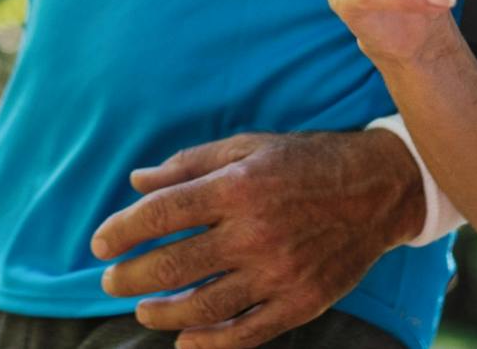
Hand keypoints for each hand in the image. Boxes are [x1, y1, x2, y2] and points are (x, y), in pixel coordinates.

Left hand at [90, 131, 423, 348]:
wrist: (377, 189)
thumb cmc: (304, 162)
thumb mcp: (247, 147)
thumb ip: (188, 165)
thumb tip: (136, 181)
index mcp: (238, 187)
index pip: (160, 214)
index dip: (121, 231)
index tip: (99, 244)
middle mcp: (255, 232)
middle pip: (173, 266)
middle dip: (130, 278)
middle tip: (111, 282)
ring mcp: (278, 272)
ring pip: (202, 307)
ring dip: (161, 313)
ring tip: (143, 310)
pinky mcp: (300, 302)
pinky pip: (245, 333)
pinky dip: (209, 343)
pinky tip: (185, 341)